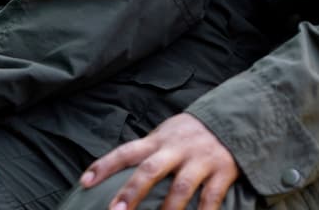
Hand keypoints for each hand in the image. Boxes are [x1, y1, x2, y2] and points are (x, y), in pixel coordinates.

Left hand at [78, 113, 238, 209]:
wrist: (234, 117)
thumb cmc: (190, 133)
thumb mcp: (166, 135)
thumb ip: (147, 152)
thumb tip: (118, 174)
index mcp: (158, 140)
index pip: (126, 151)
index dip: (104, 166)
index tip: (84, 182)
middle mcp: (176, 149)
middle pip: (149, 170)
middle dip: (132, 192)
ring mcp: (200, 159)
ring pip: (181, 187)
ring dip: (168, 209)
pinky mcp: (223, 171)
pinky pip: (212, 197)